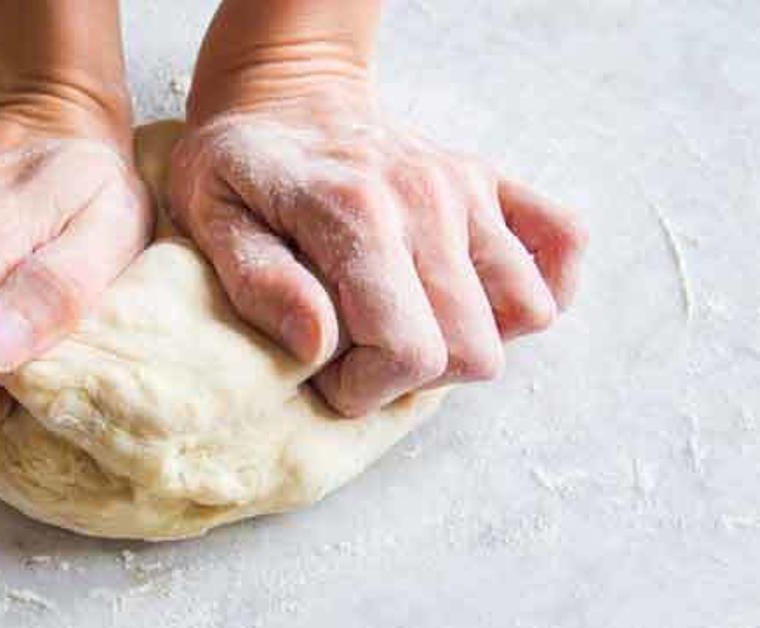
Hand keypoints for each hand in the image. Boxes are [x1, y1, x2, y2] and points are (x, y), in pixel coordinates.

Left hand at [169, 85, 585, 416]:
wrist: (284, 92)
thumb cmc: (239, 165)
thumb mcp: (211, 219)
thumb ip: (260, 284)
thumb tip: (317, 345)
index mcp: (356, 216)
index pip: (409, 350)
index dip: (368, 388)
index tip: (329, 373)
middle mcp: (427, 199)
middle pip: (474, 349)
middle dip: (412, 378)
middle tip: (361, 354)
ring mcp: (467, 189)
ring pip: (528, 312)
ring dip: (470, 341)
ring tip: (409, 324)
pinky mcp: (490, 183)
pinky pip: (563, 244)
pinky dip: (537, 285)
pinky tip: (476, 298)